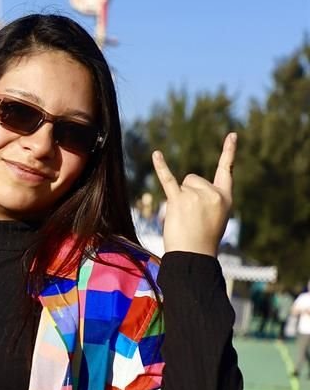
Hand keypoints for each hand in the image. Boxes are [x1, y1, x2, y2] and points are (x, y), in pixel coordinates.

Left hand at [152, 133, 235, 256]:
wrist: (194, 255)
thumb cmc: (203, 238)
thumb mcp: (215, 216)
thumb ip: (208, 198)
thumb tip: (187, 184)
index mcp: (225, 197)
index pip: (227, 170)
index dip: (229, 152)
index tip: (232, 134)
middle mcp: (212, 193)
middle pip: (193, 178)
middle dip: (188, 193)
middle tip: (191, 216)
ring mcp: (196, 196)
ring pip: (182, 183)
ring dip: (179, 198)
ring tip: (184, 217)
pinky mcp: (178, 200)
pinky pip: (168, 180)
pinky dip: (161, 167)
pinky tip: (156, 154)